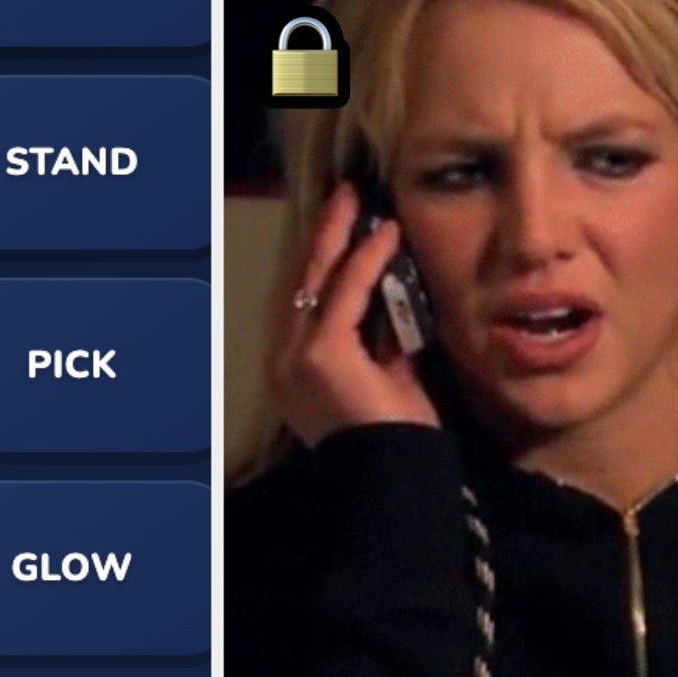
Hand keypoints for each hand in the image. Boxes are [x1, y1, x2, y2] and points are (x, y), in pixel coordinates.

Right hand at [269, 183, 440, 447]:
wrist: (392, 483)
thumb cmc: (393, 442)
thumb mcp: (384, 380)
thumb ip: (380, 342)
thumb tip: (392, 300)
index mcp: (293, 369)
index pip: (303, 300)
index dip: (321, 259)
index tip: (342, 225)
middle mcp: (284, 360)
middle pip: (300, 281)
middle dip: (324, 235)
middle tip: (346, 194)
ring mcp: (296, 358)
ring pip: (316, 280)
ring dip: (341, 234)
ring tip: (358, 199)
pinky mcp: (321, 356)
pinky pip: (347, 294)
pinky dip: (368, 259)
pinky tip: (385, 233)